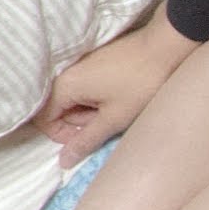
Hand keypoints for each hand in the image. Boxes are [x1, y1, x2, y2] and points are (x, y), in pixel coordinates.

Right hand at [34, 3, 198, 167]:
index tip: (87, 137)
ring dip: (91, 111)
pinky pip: (86, 87)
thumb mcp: (114, 118)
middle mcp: (66, 72)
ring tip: (118, 107)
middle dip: (81, 122)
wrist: (165, 48)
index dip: (62, 135)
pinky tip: (120, 97)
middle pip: (58, 109)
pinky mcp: (94, 62)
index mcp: (64, 85)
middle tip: (108, 120)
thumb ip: (86, 140)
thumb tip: (63, 161)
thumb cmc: (140, 84)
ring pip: (74, 99)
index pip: (43, 119)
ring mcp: (80, 65)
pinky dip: (98, 98)